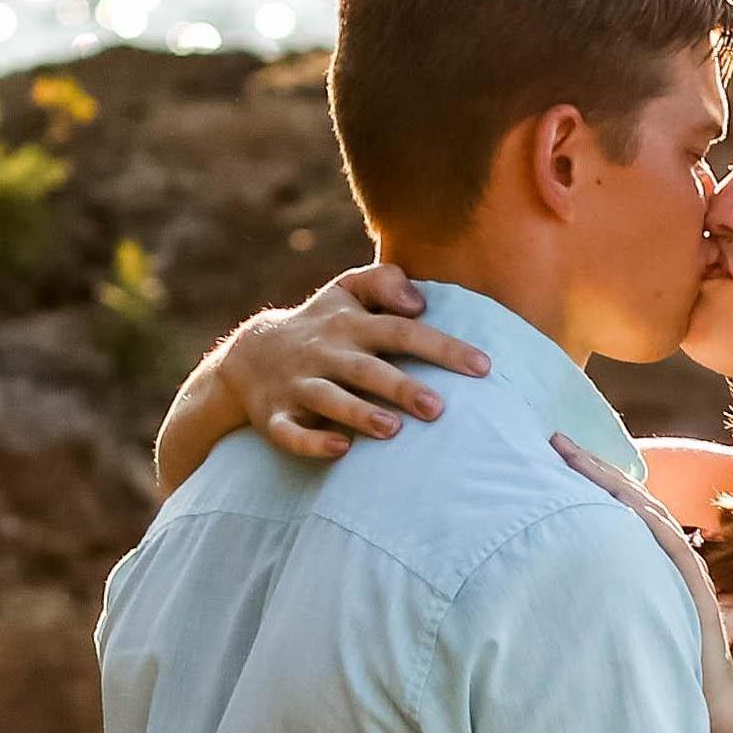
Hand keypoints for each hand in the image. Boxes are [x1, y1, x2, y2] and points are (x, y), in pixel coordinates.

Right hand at [174, 263, 489, 471]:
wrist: (249, 356)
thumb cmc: (321, 325)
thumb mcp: (346, 292)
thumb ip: (384, 282)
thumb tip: (420, 301)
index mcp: (350, 325)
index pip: (402, 330)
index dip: (442, 347)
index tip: (483, 367)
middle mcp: (326, 353)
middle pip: (368, 368)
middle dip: (401, 386)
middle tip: (438, 408)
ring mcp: (299, 386)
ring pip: (330, 399)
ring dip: (360, 413)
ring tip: (393, 429)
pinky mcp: (276, 417)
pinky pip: (291, 433)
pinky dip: (313, 442)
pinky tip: (341, 450)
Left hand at [552, 432, 732, 729]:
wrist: (710, 703)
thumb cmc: (672, 668)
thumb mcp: (638, 620)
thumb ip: (619, 598)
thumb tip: (575, 586)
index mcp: (657, 558)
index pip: (622, 507)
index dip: (592, 478)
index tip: (557, 456)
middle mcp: (671, 553)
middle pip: (628, 497)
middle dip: (591, 466)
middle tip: (554, 439)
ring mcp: (684, 565)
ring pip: (642, 508)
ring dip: (607, 479)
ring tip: (571, 455)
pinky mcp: (691, 583)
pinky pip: (664, 541)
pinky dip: (641, 517)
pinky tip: (615, 496)